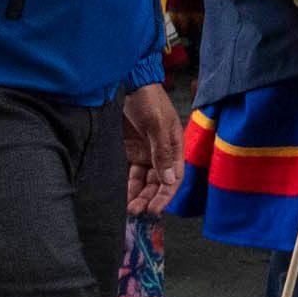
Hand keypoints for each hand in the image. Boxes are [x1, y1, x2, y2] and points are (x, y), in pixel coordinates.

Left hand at [122, 81, 183, 214]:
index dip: (165, 196)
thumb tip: (169, 181)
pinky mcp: (131, 152)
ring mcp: (146, 154)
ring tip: (129, 209)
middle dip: (149, 199)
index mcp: (175, 148)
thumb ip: (161, 152)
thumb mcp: (157, 124)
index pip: (174, 178)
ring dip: (138, 195)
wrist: (129, 84)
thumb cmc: (149, 100)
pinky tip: (122, 197)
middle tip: (136, 212)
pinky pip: (131, 174)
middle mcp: (162, 154)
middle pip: (158, 184)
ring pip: (144, 182)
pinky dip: (128, 186)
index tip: (154, 209)